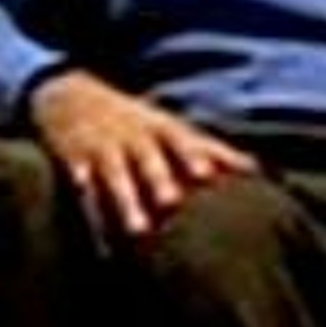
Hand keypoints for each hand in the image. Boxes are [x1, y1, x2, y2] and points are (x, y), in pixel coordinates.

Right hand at [28, 69, 258, 237]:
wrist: (70, 94)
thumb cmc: (135, 122)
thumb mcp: (172, 127)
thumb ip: (212, 149)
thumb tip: (255, 169)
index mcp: (159, 128)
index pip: (179, 140)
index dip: (193, 155)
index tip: (207, 173)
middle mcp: (132, 137)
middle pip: (147, 158)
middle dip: (159, 178)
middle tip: (171, 202)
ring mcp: (102, 148)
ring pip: (114, 176)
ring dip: (125, 202)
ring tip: (137, 231)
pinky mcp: (73, 162)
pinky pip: (80, 187)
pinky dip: (86, 206)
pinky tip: (93, 228)